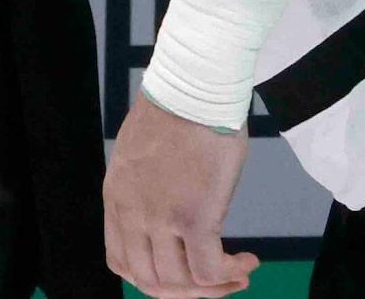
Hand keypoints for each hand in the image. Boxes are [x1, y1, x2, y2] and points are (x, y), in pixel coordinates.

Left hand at [103, 96, 257, 297]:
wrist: (195, 87)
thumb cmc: (179, 112)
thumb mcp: (141, 157)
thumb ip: (145, 190)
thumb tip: (168, 217)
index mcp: (116, 197)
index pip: (121, 262)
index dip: (153, 279)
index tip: (182, 274)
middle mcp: (132, 212)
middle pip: (150, 281)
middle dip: (186, 291)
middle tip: (216, 283)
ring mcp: (160, 217)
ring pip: (181, 283)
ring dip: (213, 287)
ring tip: (237, 275)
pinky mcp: (193, 217)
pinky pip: (210, 270)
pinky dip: (231, 274)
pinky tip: (248, 261)